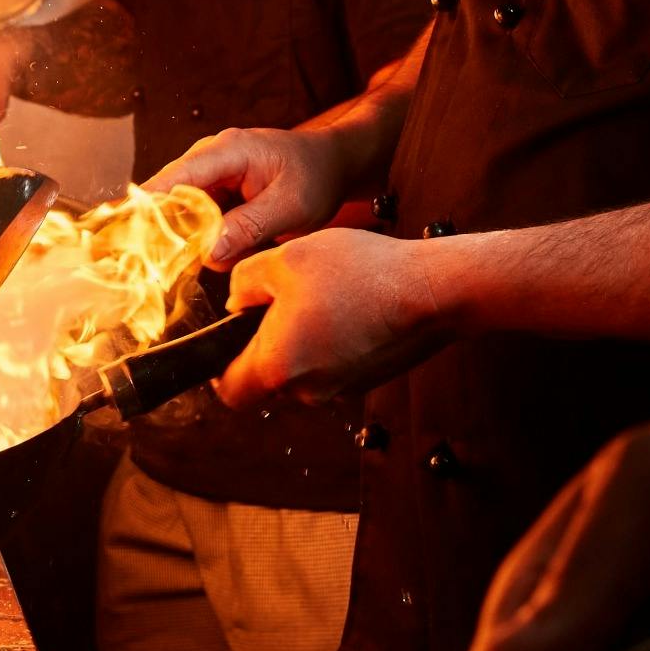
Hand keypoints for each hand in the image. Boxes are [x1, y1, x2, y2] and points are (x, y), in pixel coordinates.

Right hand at [145, 125, 347, 267]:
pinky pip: (197, 218)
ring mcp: (209, 172)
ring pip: (182, 215)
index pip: (174, 179)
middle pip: (169, 199)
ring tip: (247, 245)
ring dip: (204, 240)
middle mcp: (210, 157)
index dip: (147, 209)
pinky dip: (212, 237)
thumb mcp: (291, 207)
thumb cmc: (316, 177)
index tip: (127, 239)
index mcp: (227, 151)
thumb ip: (249, 227)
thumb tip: (206, 251)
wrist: (331, 164)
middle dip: (179, 235)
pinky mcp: (212, 189)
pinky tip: (241, 243)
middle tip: (201, 261)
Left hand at [214, 227, 448, 408]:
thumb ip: (245, 280)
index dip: (218, 368)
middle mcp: (307, 391)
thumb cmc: (358, 272)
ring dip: (299, 342)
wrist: (431, 290)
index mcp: (277, 367)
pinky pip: (331, 367)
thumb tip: (236, 300)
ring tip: (319, 297)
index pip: (229, 392)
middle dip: (264, 345)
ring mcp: (341, 389)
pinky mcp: (366, 380)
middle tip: (279, 301)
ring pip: (300, 373)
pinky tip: (346, 307)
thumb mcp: (285, 258)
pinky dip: (328, 344)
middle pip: (266, 382)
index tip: (225, 340)